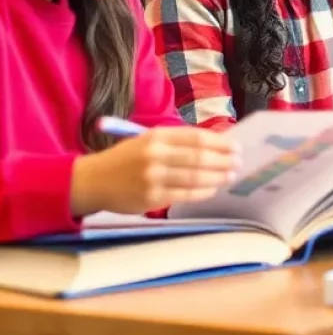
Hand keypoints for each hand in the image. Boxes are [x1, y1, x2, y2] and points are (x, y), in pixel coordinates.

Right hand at [70, 127, 238, 216]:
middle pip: (199, 157)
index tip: (236, 146)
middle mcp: (156, 155)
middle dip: (223, 161)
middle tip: (238, 162)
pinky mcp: (151, 198)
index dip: (220, 142)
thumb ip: (179, 141)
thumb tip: (216, 142)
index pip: (197, 137)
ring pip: (194, 178)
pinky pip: (184, 195)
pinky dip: (203, 192)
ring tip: (231, 176)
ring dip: (217, 177)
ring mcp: (153, 178)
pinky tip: (213, 189)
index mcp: (157, 136)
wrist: (93, 181)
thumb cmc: (127, 158)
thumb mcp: (150, 140)